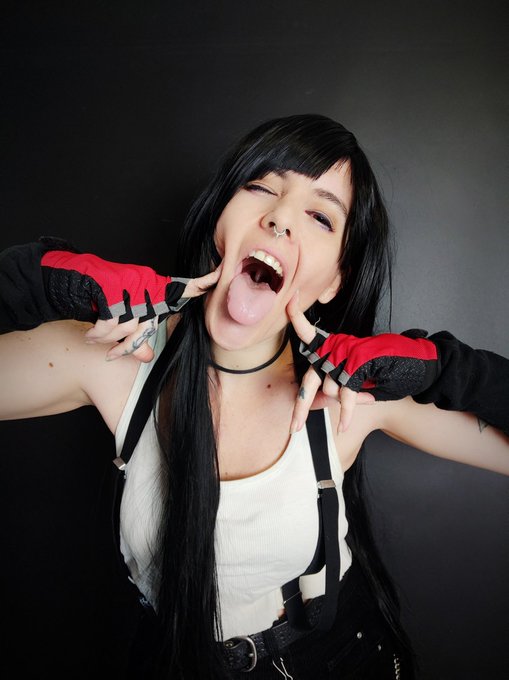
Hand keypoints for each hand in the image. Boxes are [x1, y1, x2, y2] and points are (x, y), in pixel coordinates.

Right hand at [84, 264, 221, 361]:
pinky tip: (92, 335)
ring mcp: (128, 286)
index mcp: (151, 287)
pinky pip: (111, 324)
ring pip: (128, 327)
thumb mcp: (123, 317)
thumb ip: (137, 336)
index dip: (200, 285)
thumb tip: (147, 356)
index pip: (181, 288)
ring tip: (96, 338)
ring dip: (109, 339)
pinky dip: (100, 334)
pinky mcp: (111, 289)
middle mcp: (144, 284)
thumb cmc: (100, 298)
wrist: (69, 278)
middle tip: (112, 353)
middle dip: (125, 344)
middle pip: (146, 325)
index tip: (219, 275)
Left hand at [287, 292, 375, 432]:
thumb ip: (336, 389)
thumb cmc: (382, 369)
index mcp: (332, 347)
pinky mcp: (357, 363)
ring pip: (330, 391)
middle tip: (294, 427)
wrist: (413, 362)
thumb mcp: (354, 379)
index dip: (297, 318)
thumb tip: (321, 403)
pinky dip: (346, 414)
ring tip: (364, 395)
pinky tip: (344, 427)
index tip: (289, 300)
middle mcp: (335, 348)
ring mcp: (345, 354)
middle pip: (309, 381)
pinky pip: (346, 395)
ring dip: (345, 403)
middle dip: (301, 407)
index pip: (309, 333)